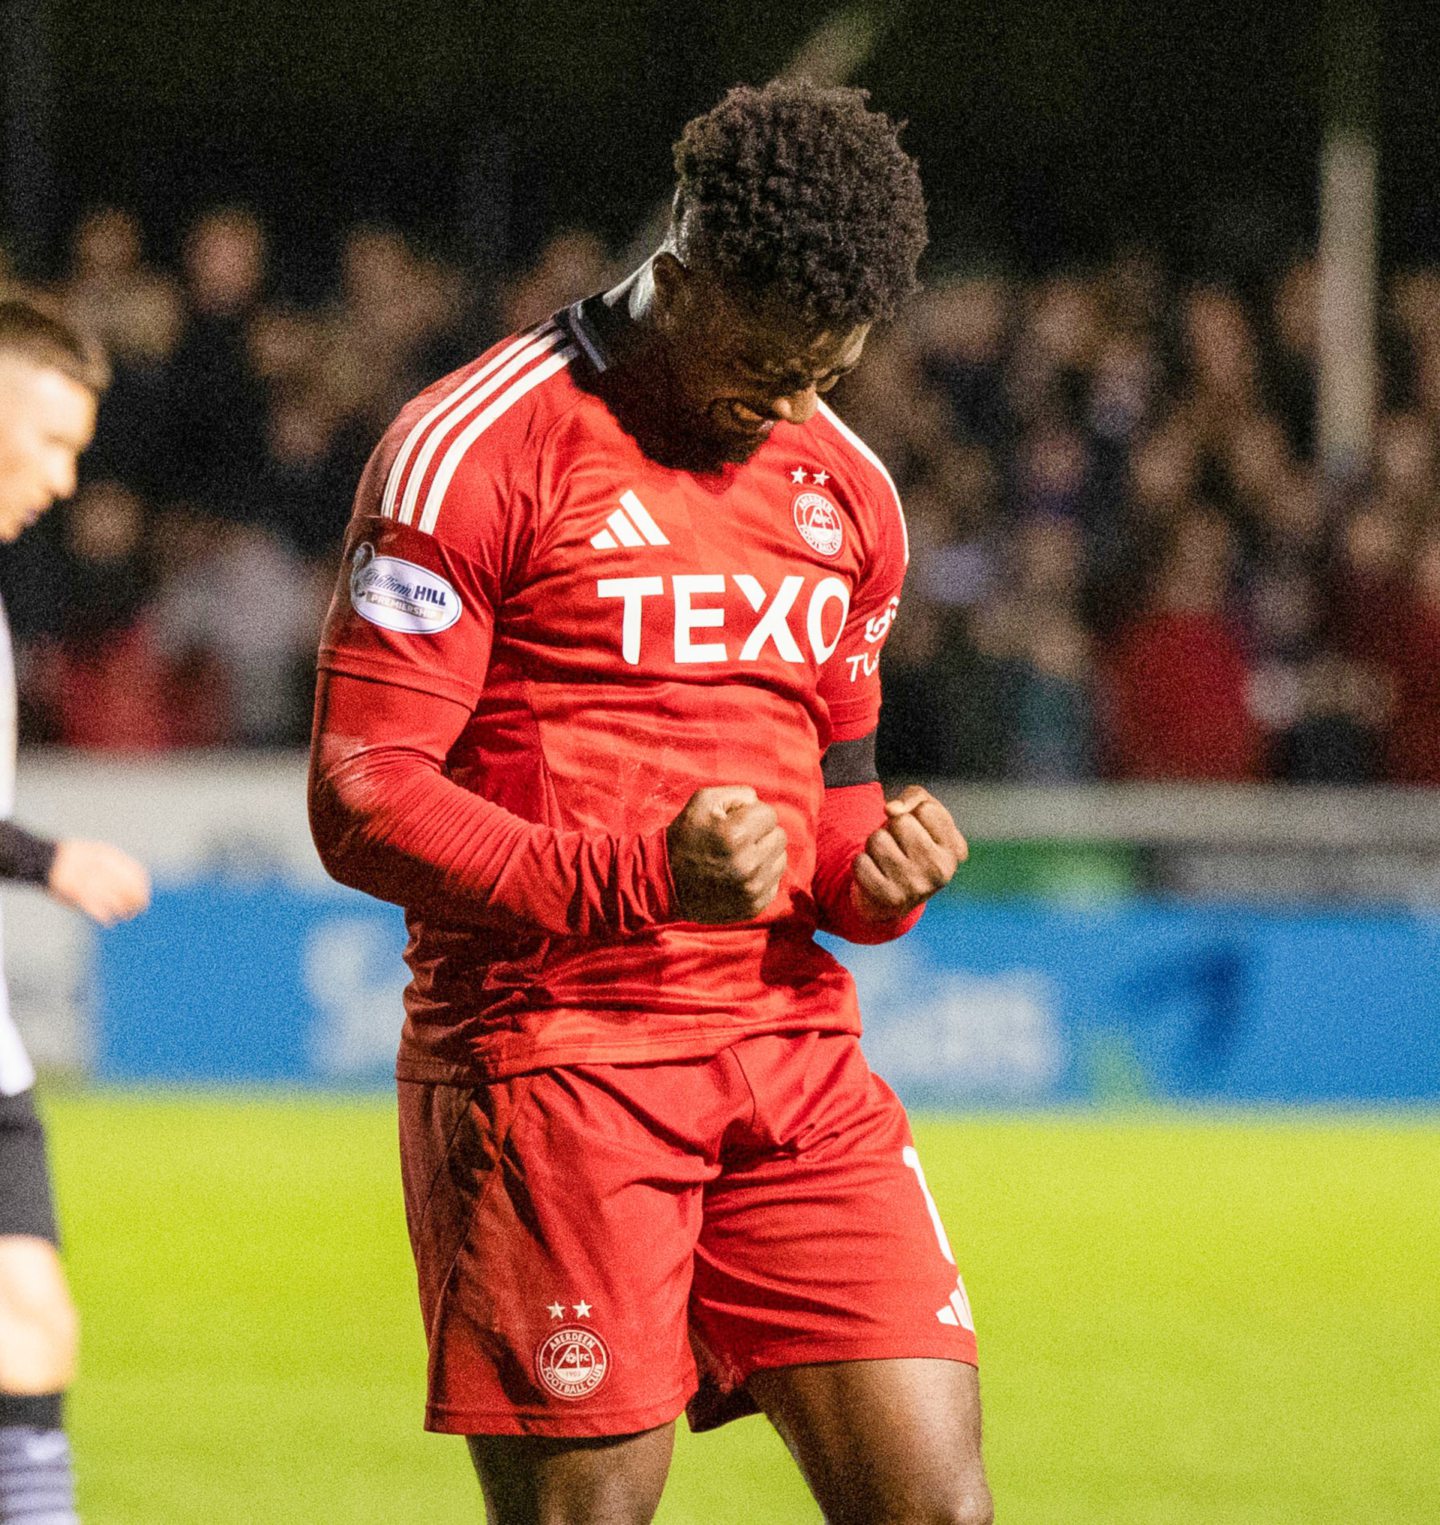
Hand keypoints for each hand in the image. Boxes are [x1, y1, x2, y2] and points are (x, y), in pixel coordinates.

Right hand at [47, 839, 151, 926]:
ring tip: (126, 915)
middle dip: (137, 900)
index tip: (145, 895)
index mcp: (107, 855)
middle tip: (139, 908)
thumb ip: (117, 867)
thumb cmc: (76, 861)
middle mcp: (100, 867)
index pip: (135, 873)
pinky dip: (104, 916)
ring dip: (123, 910)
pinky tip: (109, 920)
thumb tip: (139, 882)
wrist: (46, 859)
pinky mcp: (75, 892)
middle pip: (128, 888)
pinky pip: (95, 907)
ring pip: (114, 899)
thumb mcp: (98, 855)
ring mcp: (88, 879)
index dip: (142, 886)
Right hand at [667, 786, 787, 923]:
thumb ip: (738, 794)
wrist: (664, 884)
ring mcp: (752, 889)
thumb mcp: (703, 802)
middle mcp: (748, 864)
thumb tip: (759, 803)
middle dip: (760, 834)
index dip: (751, 814)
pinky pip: (774, 883)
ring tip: (739, 858)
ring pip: (780, 860)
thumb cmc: (685, 837)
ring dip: (764, 855)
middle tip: (737, 841)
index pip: (769, 814)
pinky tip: (740, 876)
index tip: (733, 823)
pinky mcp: (753, 906)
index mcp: (736, 835)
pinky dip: (761, 877)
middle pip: (779, 837)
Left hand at [851, 785, 966, 921]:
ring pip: (877, 839)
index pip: (926, 809)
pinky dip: (862, 863)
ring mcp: (916, 887)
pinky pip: (860, 862)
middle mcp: (940, 871)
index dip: (913, 813)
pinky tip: (875, 873)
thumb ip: (915, 797)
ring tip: (885, 858)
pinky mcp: (889, 899)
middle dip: (891, 828)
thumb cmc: (910, 844)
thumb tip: (892, 809)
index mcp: (954, 850)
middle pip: (900, 822)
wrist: (892, 896)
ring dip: (874, 844)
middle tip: (897, 846)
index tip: (916, 830)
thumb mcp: (923, 815)